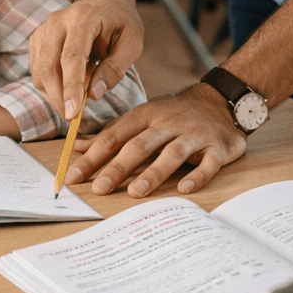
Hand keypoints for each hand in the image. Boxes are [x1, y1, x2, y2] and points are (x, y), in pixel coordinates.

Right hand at [30, 0, 143, 120]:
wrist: (102, 0)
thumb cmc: (120, 21)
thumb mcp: (132, 42)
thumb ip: (116, 68)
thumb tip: (94, 94)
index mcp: (83, 18)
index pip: (71, 57)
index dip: (71, 87)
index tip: (73, 114)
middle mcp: (57, 21)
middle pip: (48, 67)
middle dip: (58, 98)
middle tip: (72, 119)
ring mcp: (43, 30)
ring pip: (39, 72)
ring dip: (54, 95)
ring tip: (75, 103)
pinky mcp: (37, 40)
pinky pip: (38, 71)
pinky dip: (50, 87)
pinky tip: (68, 90)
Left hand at [64, 83, 245, 197]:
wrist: (219, 100)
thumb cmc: (173, 114)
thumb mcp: (142, 117)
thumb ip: (113, 134)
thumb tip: (79, 148)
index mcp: (145, 116)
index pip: (114, 137)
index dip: (93, 156)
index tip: (74, 176)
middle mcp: (167, 123)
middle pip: (139, 145)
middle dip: (117, 167)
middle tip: (99, 188)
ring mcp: (193, 135)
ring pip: (171, 154)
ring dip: (153, 173)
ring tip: (136, 192)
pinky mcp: (216, 147)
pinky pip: (208, 163)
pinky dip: (197, 175)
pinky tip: (184, 189)